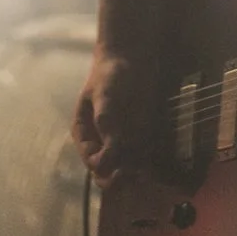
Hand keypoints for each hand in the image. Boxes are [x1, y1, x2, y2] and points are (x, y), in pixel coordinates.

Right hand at [72, 51, 152, 186]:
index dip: (104, 167)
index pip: (92, 161)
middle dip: (117, 178)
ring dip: (133, 175)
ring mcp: (120, 140)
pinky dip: (145, 164)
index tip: (119, 165)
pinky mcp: (139, 135)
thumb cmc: (110, 73)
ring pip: (124, 169)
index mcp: (84, 134)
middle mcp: (101, 142)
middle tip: (132, 173)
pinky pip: (140, 157)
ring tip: (143, 172)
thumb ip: (105, 121)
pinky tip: (152, 165)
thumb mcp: (105, 95)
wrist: (131, 57)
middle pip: (105, 172)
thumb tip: (109, 150)